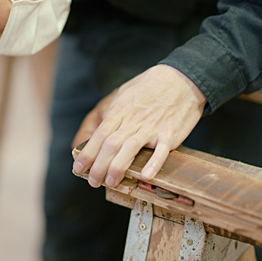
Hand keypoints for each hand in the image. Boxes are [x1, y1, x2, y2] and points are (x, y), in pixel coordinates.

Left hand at [72, 65, 205, 187]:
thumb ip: (112, 112)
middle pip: (110, 145)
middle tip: (93, 181)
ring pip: (129, 148)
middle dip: (98, 166)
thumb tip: (97, 130)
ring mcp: (152, 127)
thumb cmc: (152, 86)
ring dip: (117, 167)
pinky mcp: (170, 133)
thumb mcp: (125, 93)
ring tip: (111, 182)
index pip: (99, 135)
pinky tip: (146, 176)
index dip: (87, 154)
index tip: (78, 168)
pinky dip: (153, 163)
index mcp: (121, 110)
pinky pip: (161, 151)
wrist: (183, 79)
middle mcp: (133, 120)